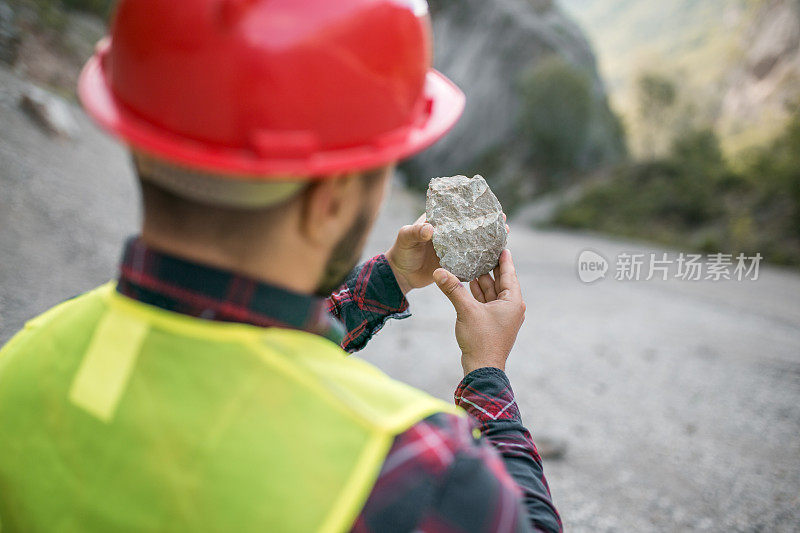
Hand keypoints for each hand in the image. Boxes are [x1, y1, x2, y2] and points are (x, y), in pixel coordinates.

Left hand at [386, 214, 509, 294]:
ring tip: (504, 236)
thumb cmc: (401, 251)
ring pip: (475, 243)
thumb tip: (430, 229)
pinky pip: (471, 261)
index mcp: (439, 222)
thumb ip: (415, 232)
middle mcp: (449, 234)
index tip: (488, 204)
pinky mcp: (455, 264)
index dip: (473, 207)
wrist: (401, 275)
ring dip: (489, 240)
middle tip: (502, 220)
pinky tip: (496, 257)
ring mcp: (453, 249)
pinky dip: (482, 259)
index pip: (458, 211)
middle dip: (487, 223)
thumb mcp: (405, 238)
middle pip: (472, 226)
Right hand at [433, 249, 525, 375]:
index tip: (502, 246)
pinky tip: (467, 284)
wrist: (482, 368)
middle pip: (500, 282)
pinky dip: (477, 294)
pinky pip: (485, 302)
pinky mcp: (492, 323)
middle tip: (482, 251)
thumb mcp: (466, 311)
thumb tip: (439, 272)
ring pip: (491, 292)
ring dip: (481, 281)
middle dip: (490, 268)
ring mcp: (502, 316)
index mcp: (512, 302)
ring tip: (472, 264)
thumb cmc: (481, 340)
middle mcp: (510, 307)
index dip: (504, 259)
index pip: (509, 274)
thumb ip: (453, 289)